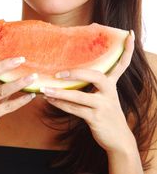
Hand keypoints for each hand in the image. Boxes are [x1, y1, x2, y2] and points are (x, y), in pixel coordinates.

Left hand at [41, 31, 135, 153]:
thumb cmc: (107, 114)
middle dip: (76, 72)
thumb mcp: (105, 97)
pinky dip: (61, 104)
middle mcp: (110, 92)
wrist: (118, 139)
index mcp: (112, 84)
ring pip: (79, 96)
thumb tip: (70, 74)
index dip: (127, 49)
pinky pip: (75, 109)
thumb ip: (93, 85)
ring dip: (59, 92)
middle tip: (59, 73)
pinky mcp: (96, 118)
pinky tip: (50, 99)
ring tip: (44, 88)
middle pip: (95, 76)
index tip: (129, 34)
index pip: (122, 64)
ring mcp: (103, 106)